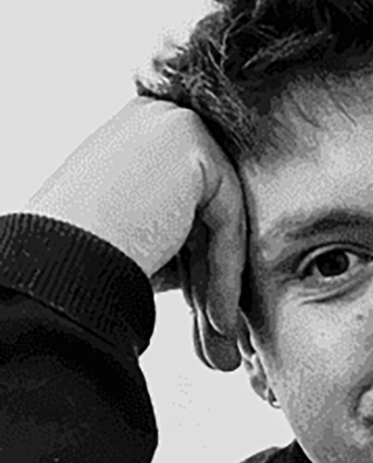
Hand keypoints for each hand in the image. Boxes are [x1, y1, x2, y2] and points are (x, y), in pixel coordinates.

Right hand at [24, 97, 246, 370]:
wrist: (55, 262)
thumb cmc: (81, 260)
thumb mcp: (144, 241)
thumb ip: (183, 241)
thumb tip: (219, 284)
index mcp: (140, 139)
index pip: (189, 207)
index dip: (199, 268)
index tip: (206, 316)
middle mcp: (157, 121)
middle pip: (205, 216)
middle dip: (212, 285)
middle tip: (219, 337)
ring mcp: (174, 125)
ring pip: (220, 222)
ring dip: (220, 289)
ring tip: (220, 341)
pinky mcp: (193, 144)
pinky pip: (226, 220)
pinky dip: (225, 273)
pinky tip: (218, 319)